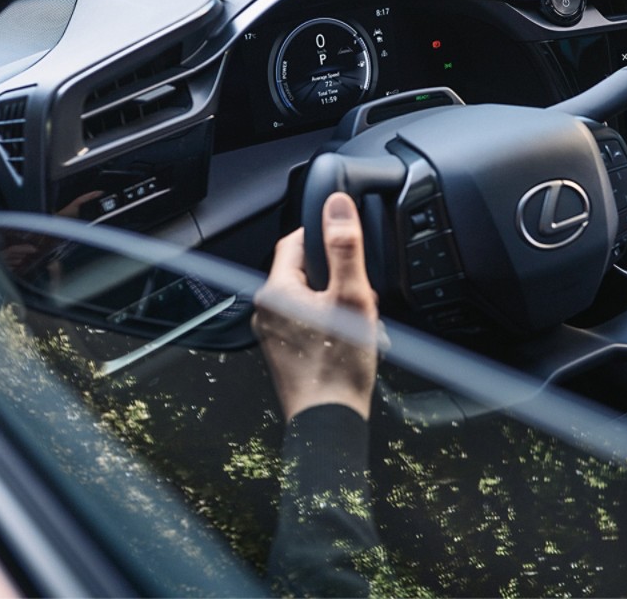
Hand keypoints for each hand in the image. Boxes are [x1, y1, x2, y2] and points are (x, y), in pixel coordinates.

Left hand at [252, 193, 378, 421]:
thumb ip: (344, 247)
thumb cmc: (339, 366)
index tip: (349, 244)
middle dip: (336, 275)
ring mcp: (272, 333)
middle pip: (305, 271)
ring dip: (336, 300)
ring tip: (359, 319)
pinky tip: (349, 338)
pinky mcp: (284, 352)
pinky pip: (307, 322)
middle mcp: (266, 310)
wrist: (329, 420)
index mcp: (275, 290)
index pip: (295, 240)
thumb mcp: (351, 297)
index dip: (324, 234)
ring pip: (308, 297)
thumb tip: (337, 206)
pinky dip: (329, 322)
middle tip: (360, 291)